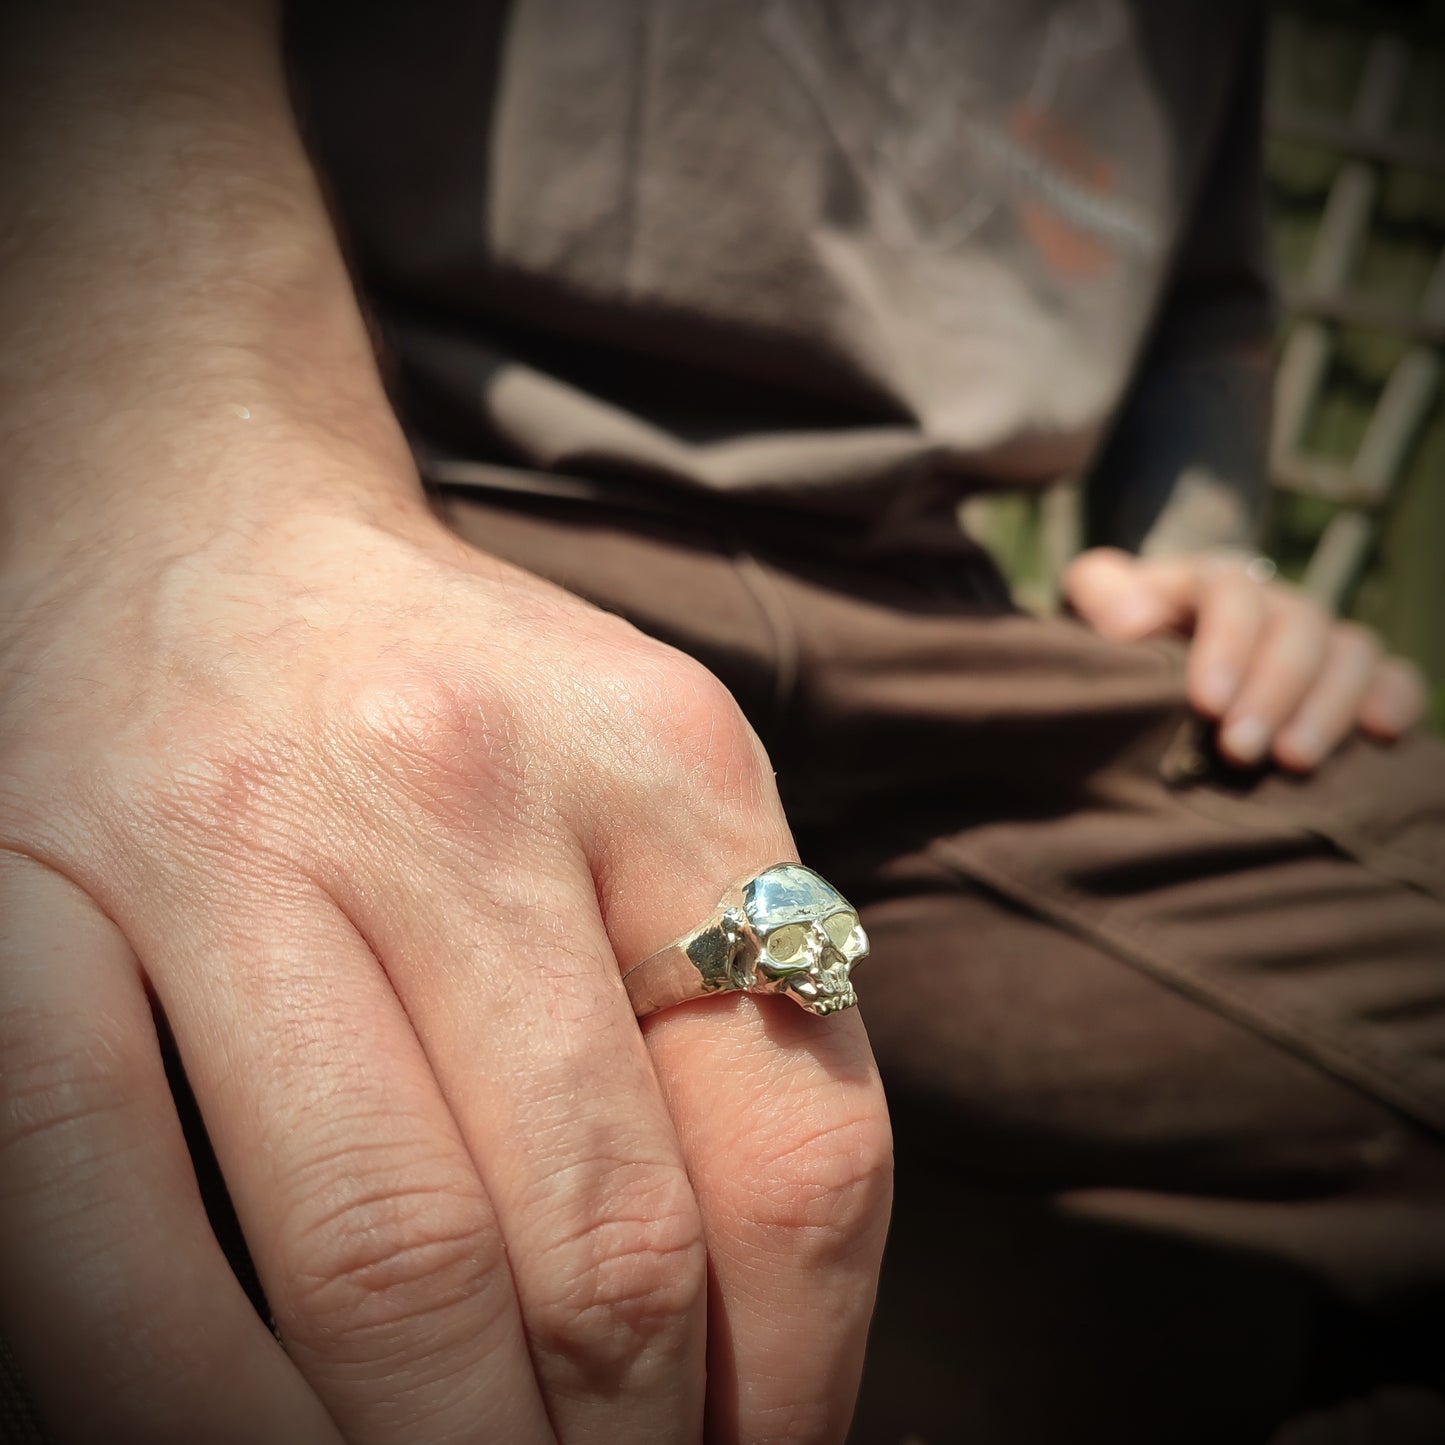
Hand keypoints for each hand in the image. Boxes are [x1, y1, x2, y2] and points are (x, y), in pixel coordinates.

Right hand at [0, 474, 890, 1444]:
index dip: (802, 1375)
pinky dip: (204, 1409)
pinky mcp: (29, 902)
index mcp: (664, 768)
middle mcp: (461, 789)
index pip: (800, 1148)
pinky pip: (111, 1228)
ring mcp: (234, 841)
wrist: (197, 526)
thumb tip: (756, 1355)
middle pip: (601, 1240)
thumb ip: (720, 1042)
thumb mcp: (645, 809)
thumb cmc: (453, 700)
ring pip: (379, 1267)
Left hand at [1064, 547, 1426, 771]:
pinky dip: (1395, 699)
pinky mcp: (1352, 673)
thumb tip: (1131, 619)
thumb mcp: (1096, 600)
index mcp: (1213, 577)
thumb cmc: (1119, 630)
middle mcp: (1276, 600)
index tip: (1207, 702)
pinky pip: (1395, 675)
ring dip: (1329, 708)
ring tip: (1294, 763)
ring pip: (1350, 652)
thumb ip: (1100, 592)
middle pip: (1298, 627)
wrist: (1150, 646)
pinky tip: (1383, 736)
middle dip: (1274, 691)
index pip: (1233, 591)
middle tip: (1242, 751)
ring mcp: (1320, 636)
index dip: (1227, 643)